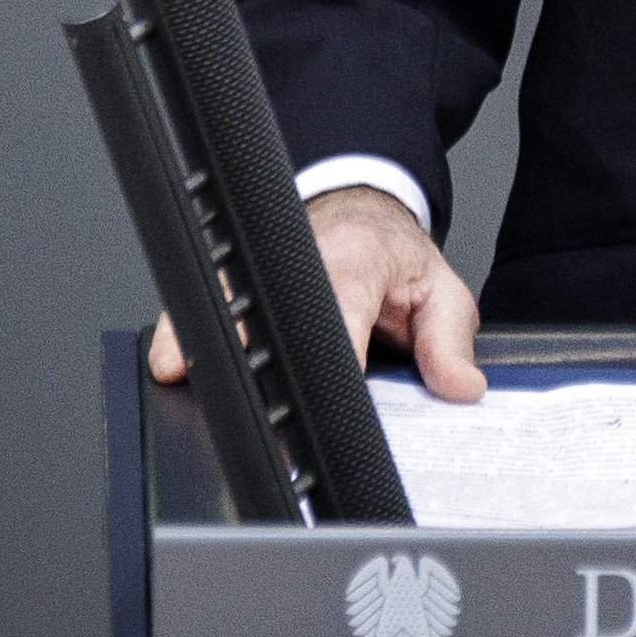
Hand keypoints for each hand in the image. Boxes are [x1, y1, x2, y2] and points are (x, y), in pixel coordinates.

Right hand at [145, 186, 486, 401]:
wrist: (359, 213)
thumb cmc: (396, 259)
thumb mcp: (441, 294)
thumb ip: (450, 343)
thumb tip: (461, 391)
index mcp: (355, 263)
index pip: (338, 322)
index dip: (329, 373)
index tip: (323, 419)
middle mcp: (298, 262)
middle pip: (268, 316)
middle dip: (255, 366)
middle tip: (256, 423)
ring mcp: (261, 269)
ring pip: (223, 307)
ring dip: (205, 348)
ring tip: (185, 380)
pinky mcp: (236, 281)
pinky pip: (203, 308)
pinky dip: (185, 337)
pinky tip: (174, 365)